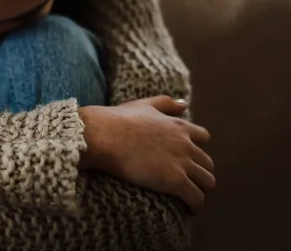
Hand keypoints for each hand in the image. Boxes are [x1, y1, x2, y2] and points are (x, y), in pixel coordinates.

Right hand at [80, 96, 214, 213]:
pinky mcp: (175, 181)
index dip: (197, 148)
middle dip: (200, 172)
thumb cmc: (119, 120)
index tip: (187, 156)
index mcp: (179, 126)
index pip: (203, 138)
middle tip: (188, 181)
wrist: (105, 136)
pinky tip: (190, 210)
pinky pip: (196, 198)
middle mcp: (186, 144)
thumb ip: (165, 103)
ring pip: (207, 182)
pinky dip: (196, 206)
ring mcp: (182, 163)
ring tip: (190, 197)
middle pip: (207, 163)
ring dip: (201, 189)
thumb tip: (183, 104)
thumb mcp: (144, 104)